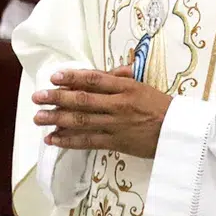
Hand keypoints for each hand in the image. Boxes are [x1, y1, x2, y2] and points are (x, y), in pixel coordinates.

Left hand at [32, 66, 171, 158]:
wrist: (177, 132)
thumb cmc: (160, 105)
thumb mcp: (141, 85)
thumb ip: (119, 77)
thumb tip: (100, 72)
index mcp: (125, 87)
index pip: (94, 80)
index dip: (72, 77)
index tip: (54, 77)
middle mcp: (118, 105)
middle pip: (82, 100)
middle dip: (57, 98)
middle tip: (38, 97)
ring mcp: (115, 125)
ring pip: (81, 121)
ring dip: (57, 119)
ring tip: (38, 118)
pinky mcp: (115, 143)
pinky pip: (88, 141)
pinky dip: (69, 140)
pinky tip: (53, 138)